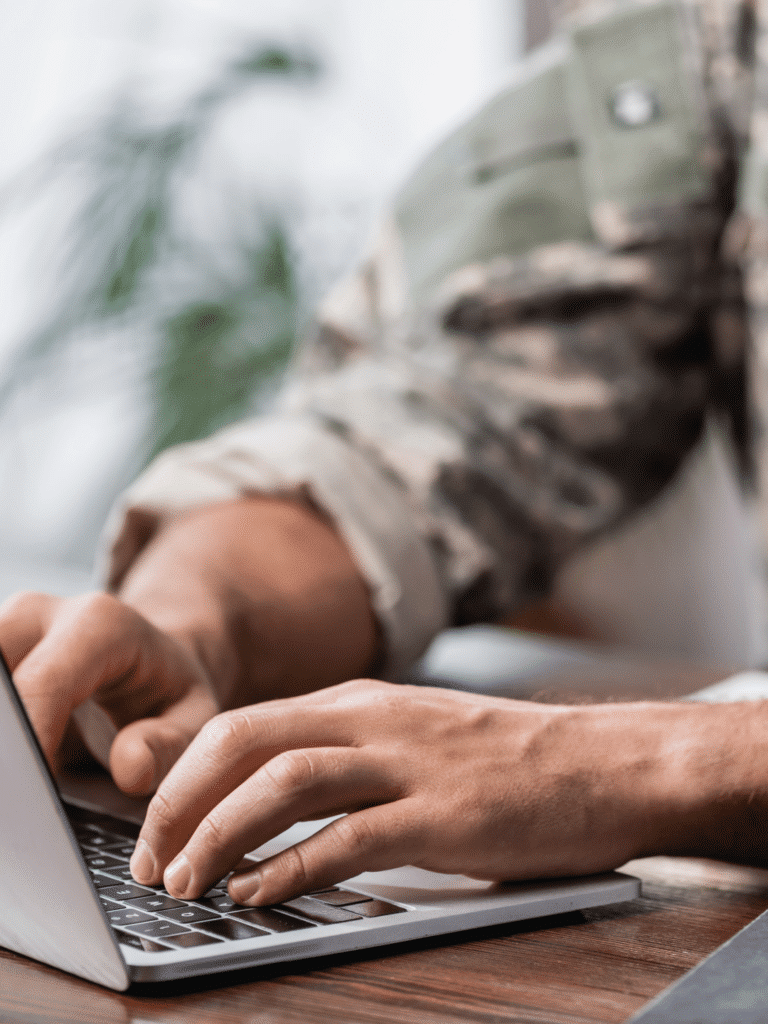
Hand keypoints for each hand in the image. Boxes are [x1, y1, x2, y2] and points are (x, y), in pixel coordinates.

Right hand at [0, 591, 218, 792]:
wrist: (153, 656)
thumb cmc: (168, 689)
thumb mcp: (193, 717)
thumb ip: (168, 744)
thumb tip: (129, 769)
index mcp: (103, 625)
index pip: (44, 682)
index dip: (31, 738)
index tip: (33, 793)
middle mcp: (48, 612)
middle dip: (7, 733)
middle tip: (21, 789)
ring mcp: (13, 624)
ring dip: (3, 730)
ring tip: (22, 778)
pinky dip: (2, 723)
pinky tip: (15, 757)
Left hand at [131, 679, 684, 904]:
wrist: (605, 763)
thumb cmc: (507, 759)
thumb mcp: (412, 734)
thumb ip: (346, 751)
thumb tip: (268, 794)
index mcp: (361, 702)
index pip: (243, 725)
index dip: (185, 777)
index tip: (157, 825)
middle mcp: (375, 721)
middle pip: (245, 742)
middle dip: (181, 801)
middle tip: (152, 858)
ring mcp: (409, 764)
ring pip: (283, 784)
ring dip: (220, 833)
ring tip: (188, 881)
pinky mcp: (444, 815)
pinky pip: (347, 840)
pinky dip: (290, 869)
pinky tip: (260, 896)